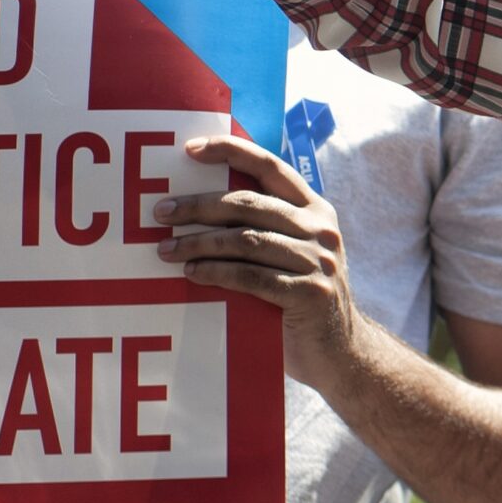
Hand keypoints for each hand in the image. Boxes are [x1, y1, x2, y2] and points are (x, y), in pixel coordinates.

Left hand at [152, 131, 368, 389]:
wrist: (340, 353)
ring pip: (246, 240)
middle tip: (161, 213)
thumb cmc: (302, 299)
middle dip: (198, 206)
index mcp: (315, 209)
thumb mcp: (292, 253)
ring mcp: (318, 260)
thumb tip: (196, 210)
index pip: (270, 166)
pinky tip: (192, 273)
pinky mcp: (309, 292)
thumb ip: (264, 229)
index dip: (230, 151)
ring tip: (166, 249)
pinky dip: (216, 272)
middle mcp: (320, 228)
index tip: (189, 149)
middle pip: (248, 204)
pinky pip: (251, 277)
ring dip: (199, 243)